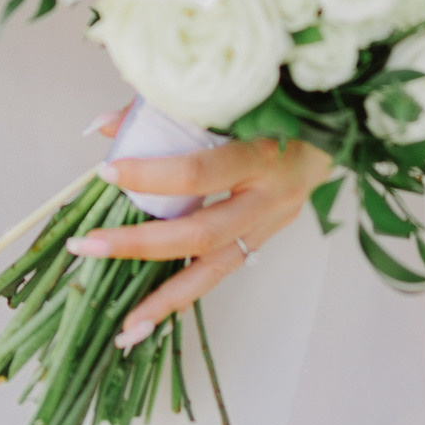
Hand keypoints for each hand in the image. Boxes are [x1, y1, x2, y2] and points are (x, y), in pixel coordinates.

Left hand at [70, 124, 331, 348]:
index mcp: (261, 153)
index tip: (108, 172)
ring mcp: (269, 225)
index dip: (152, 175)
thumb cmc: (277, 100)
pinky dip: (186, 293)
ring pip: (214, 272)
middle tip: (89, 247)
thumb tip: (106, 126)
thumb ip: (165, 108)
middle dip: (140, 245)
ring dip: (164, 298)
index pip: (199, 173)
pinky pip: (222, 271)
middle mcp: (268, 198)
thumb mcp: (229, 96)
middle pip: (200, 233)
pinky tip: (154, 315)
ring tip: (125, 328)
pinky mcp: (264, 240)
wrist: (336, 126)